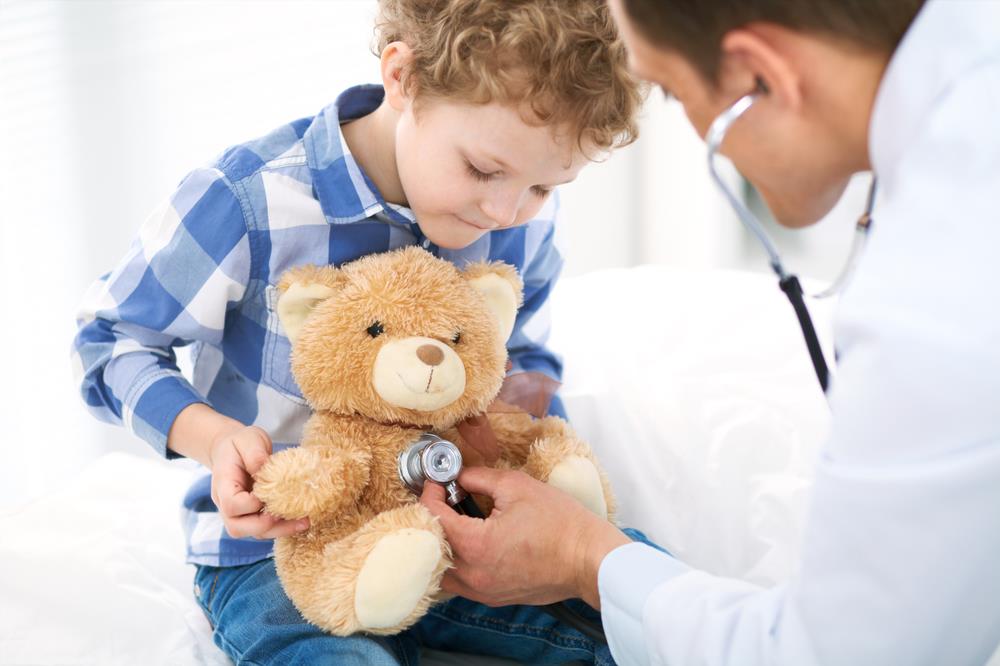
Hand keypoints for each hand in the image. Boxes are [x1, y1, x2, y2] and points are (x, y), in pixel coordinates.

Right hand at [208, 425, 309, 538]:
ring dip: (279, 530)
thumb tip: (264, 468)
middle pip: (238, 528)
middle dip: (267, 525)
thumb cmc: (240, 444)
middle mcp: (225, 504)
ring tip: (304, 522)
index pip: (232, 505)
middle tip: (291, 515)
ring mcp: (238, 513)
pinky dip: (282, 527)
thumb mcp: (248, 439)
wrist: (232, 450)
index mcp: (222, 485)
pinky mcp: (252, 515)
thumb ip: (255, 453)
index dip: (252, 504)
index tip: (271, 493)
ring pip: (254, 533)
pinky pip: (264, 529)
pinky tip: (301, 520)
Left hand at [419, 467, 630, 607]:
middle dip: (433, 518)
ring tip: (456, 523)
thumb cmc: (560, 523)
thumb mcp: (517, 486)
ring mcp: (483, 591)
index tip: (437, 482)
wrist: (588, 558)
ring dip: (442, 546)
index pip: (434, 516)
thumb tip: (460, 476)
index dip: (431, 494)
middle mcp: (473, 574)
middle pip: (432, 546)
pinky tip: (472, 544)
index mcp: (476, 545)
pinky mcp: (494, 597)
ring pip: (442, 571)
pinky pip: (461, 583)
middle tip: (444, 498)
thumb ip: (480, 478)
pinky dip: (457, 563)